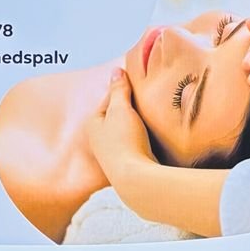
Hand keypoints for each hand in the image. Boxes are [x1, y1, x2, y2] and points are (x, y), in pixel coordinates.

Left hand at [86, 68, 152, 183]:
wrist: (136, 180)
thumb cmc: (124, 142)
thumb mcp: (120, 109)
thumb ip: (119, 89)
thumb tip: (116, 70)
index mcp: (94, 124)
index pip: (109, 99)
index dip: (124, 89)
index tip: (138, 83)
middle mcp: (101, 140)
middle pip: (119, 115)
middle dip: (132, 106)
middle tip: (148, 97)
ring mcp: (114, 153)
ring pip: (129, 129)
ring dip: (140, 122)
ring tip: (154, 113)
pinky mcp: (129, 164)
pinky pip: (137, 143)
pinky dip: (145, 136)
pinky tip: (155, 134)